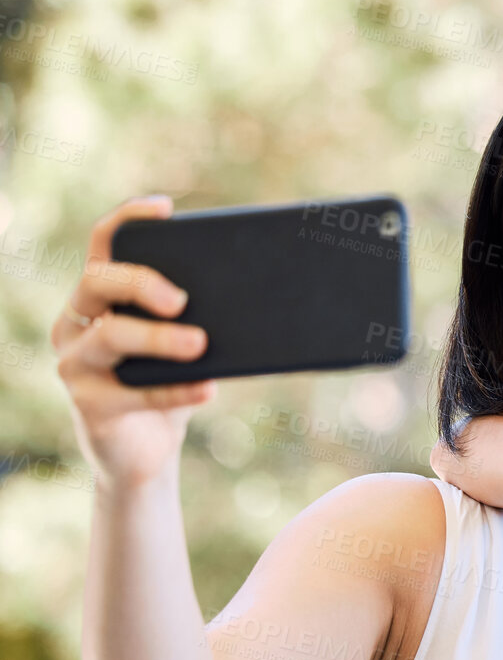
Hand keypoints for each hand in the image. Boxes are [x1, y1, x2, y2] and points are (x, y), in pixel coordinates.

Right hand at [53, 196, 214, 486]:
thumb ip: (203, 312)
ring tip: (201, 344)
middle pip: (98, 281)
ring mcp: (77, 364)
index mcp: (101, 296)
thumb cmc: (169, 381)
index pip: (103, 242)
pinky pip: (133, 393)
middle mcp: (77, 322)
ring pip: (109, 337)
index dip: (127, 219)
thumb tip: (268, 285)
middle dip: (141, 283)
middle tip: (183, 299)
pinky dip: (175, 391)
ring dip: (159, 338)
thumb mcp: (186, 338)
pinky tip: (207, 389)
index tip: (164, 209)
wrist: (146, 450)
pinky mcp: (90, 405)